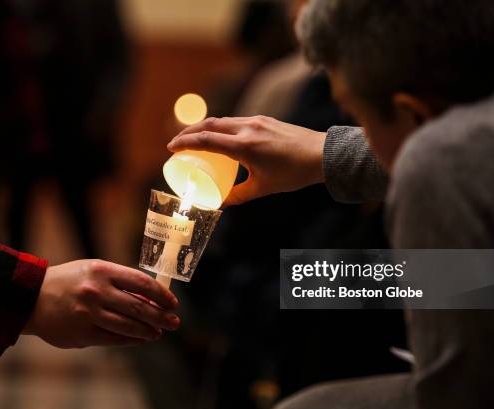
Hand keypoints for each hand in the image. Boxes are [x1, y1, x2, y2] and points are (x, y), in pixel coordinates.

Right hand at [23, 260, 179, 348]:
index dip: (161, 294)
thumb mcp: (94, 271)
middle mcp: (96, 291)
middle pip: (138, 307)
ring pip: (128, 326)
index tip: (173, 303)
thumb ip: (120, 282)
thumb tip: (151, 298)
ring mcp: (88, 313)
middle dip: (161, 316)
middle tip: (174, 322)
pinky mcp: (81, 333)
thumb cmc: (70, 281)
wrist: (30, 298)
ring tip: (158, 333)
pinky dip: (130, 340)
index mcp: (102, 270)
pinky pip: (113, 339)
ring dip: (148, 331)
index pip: (141, 282)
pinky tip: (139, 338)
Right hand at [167, 116, 325, 204]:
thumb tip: (221, 203)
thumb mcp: (263, 188)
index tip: (171, 148)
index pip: (206, 139)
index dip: (184, 143)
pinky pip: (236, 121)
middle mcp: (248, 128)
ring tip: (195, 139)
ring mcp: (257, 121)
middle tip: (177, 143)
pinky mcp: (264, 120)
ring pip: (223, 120)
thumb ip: (239, 195)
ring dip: (205, 128)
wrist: (322, 155)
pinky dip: (222, 128)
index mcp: (244, 146)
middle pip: (209, 124)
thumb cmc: (294, 173)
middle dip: (189, 132)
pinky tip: (221, 138)